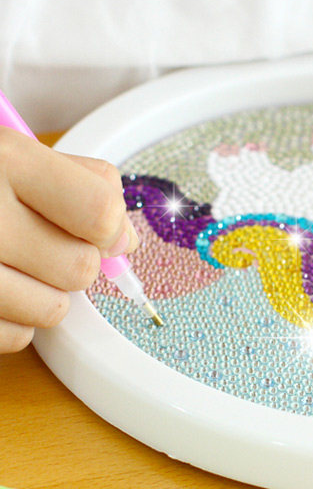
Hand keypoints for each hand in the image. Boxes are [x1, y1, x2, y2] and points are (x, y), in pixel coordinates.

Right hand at [0, 128, 137, 351]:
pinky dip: (11, 320)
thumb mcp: (8, 151)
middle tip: (43, 242)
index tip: (99, 225)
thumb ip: (78, 182)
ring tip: (12, 263)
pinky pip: (13, 337)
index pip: (98, 212)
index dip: (109, 225)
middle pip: (79, 268)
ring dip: (43, 293)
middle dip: (73, 260)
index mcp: (4, 162)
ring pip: (50, 310)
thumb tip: (124, 239)